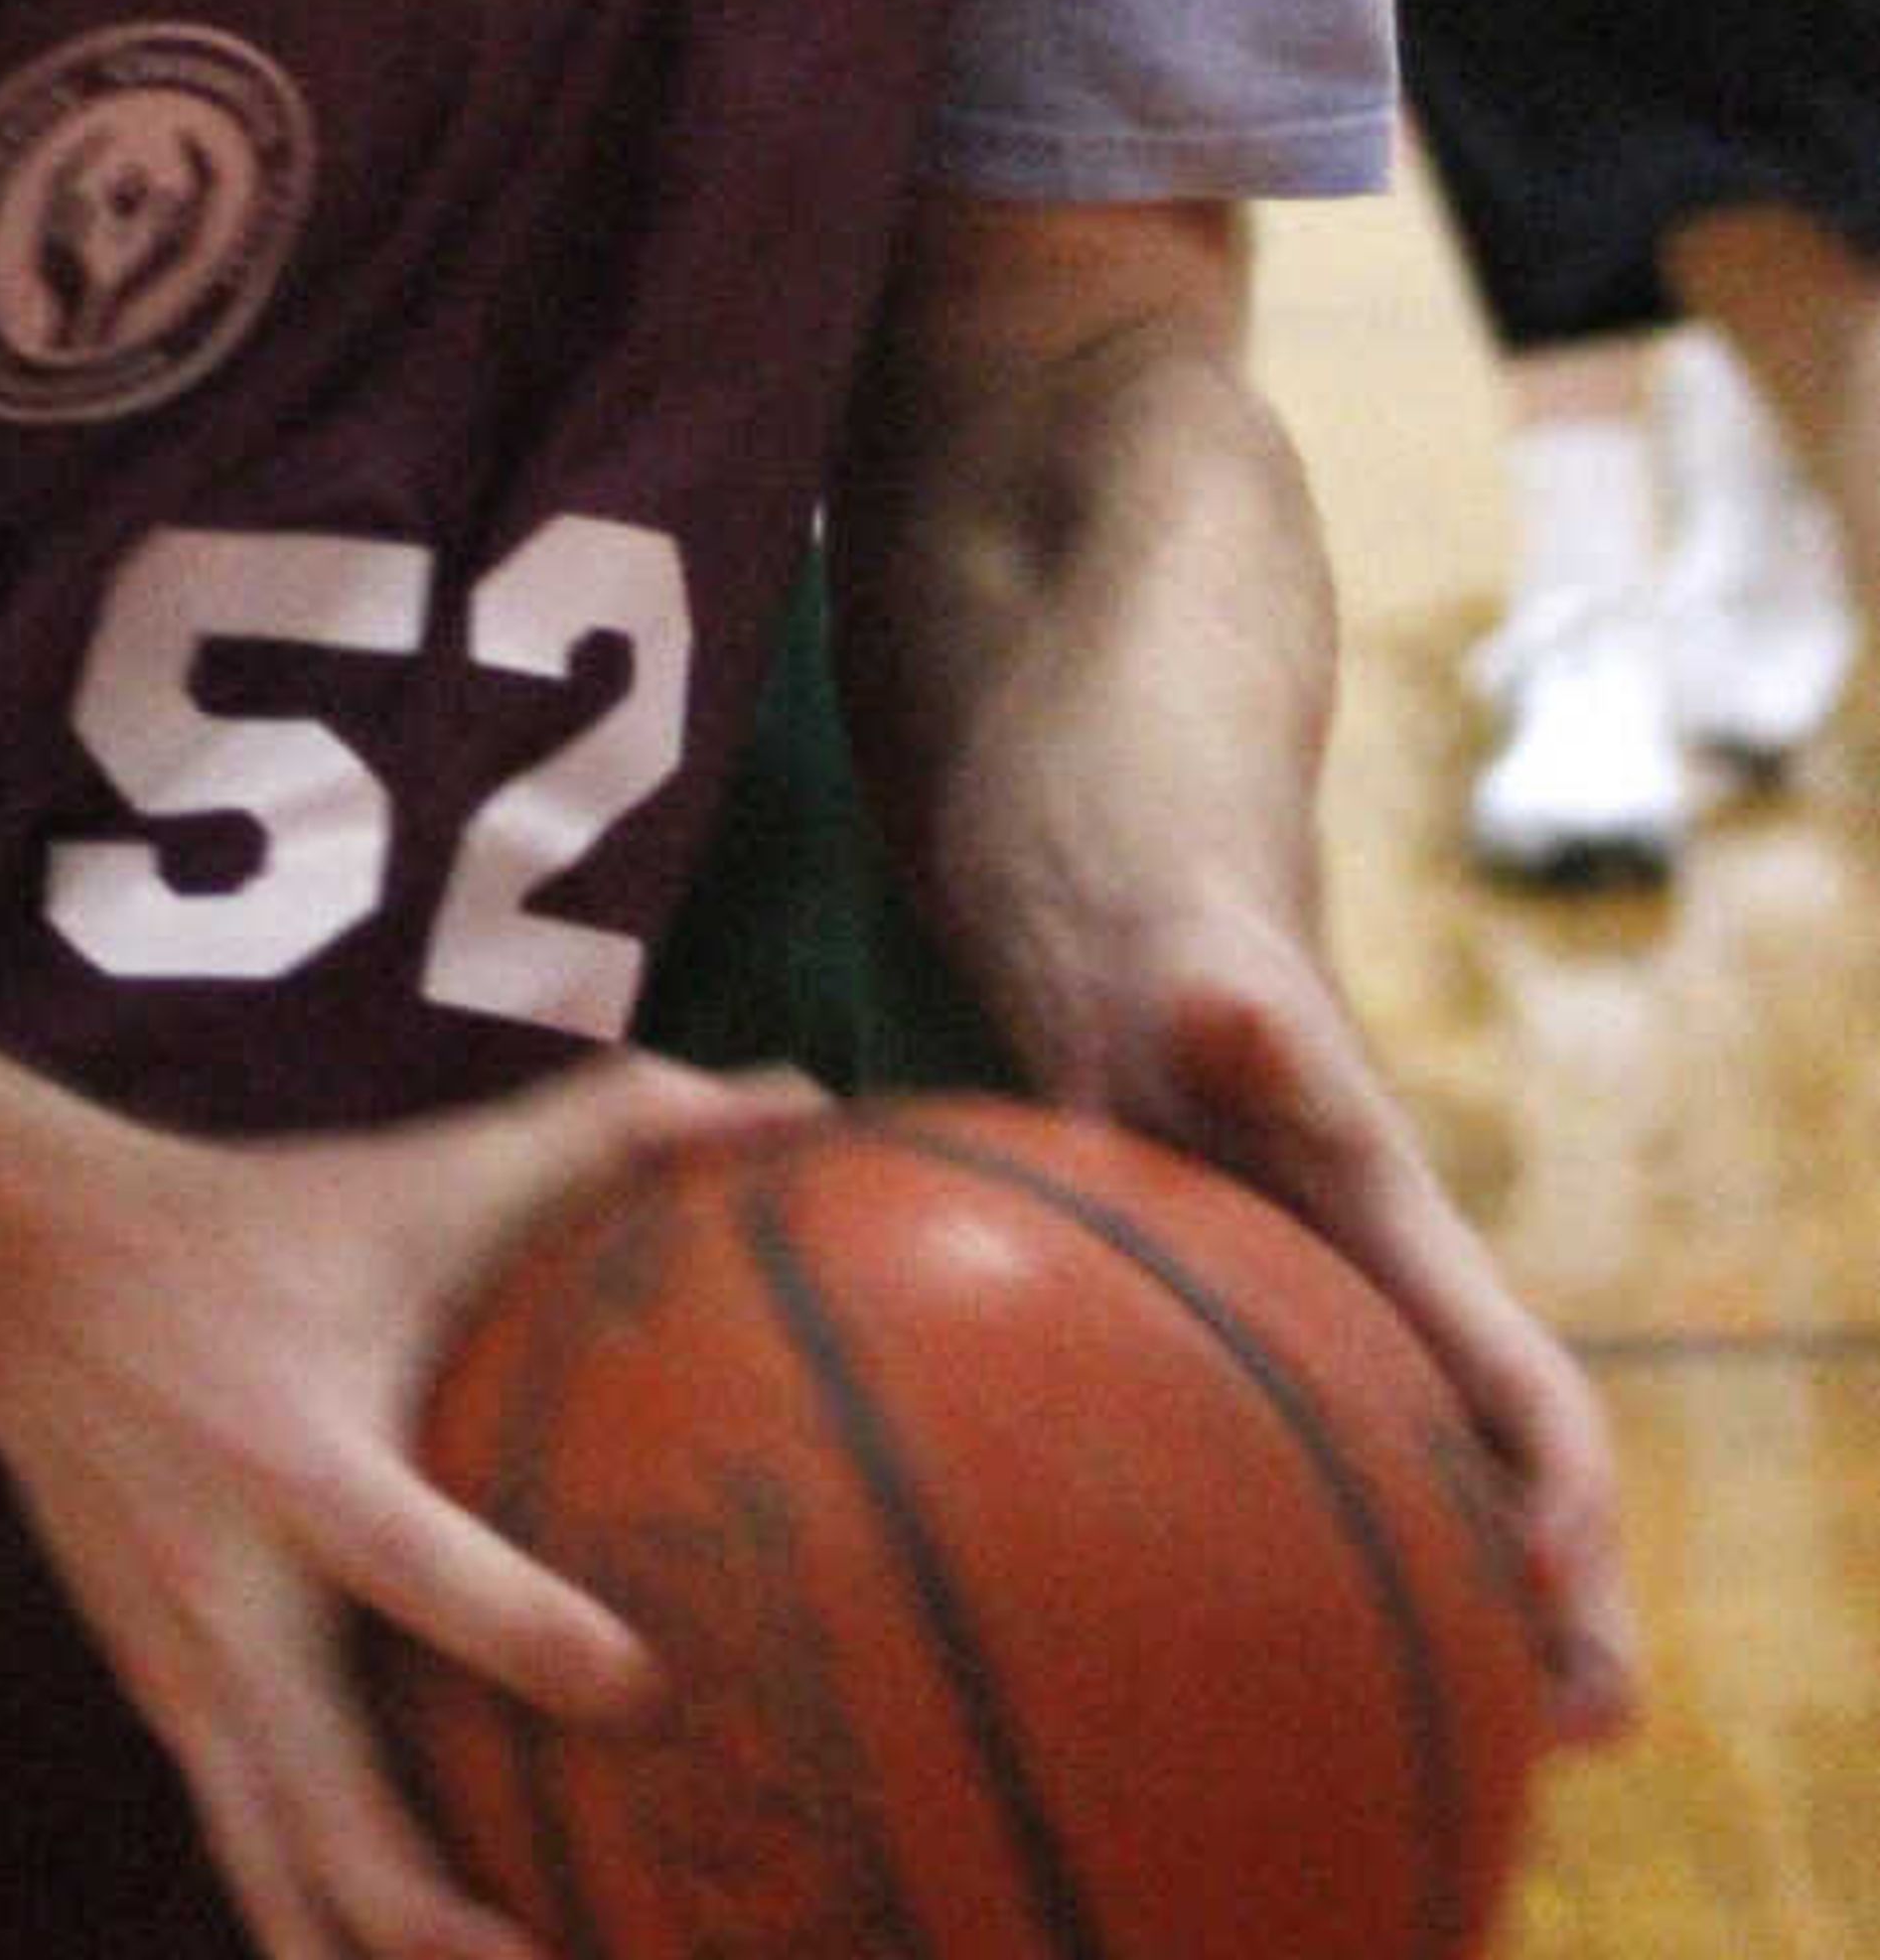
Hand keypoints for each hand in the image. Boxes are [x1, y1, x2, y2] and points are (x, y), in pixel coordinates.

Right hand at [0, 1047, 824, 1959]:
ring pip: (284, 1890)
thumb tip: (796, 1093)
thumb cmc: (267, 1223)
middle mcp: (235, 1606)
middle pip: (327, 1818)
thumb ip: (606, 1129)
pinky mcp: (169, 1722)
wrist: (25, 1278)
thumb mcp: (418, 1170)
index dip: (526, 1636)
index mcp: (303, 1470)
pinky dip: (332, 1946)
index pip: (416, 1571)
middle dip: (443, 1931)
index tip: (643, 1689)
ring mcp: (188, 1685)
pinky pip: (257, 1871)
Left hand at [1071, 913, 1636, 1744]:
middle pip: (1518, 1488)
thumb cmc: (1193, 987)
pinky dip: (1336, 1585)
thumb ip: (1230, 1011)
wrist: (1164, 979)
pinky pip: (1332, 1495)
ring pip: (1437, 1511)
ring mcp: (1350, 1355)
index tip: (1557, 1573)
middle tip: (1578, 1729)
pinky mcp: (1273, 1373)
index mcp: (1416, 1252)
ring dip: (1469, 1627)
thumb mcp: (1206, 986)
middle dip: (1568, 1607)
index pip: (1528, 1387)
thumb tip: (1226, 1011)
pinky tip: (1244, 1684)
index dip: (1561, 1485)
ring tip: (1464, 1762)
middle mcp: (1406, 1323)